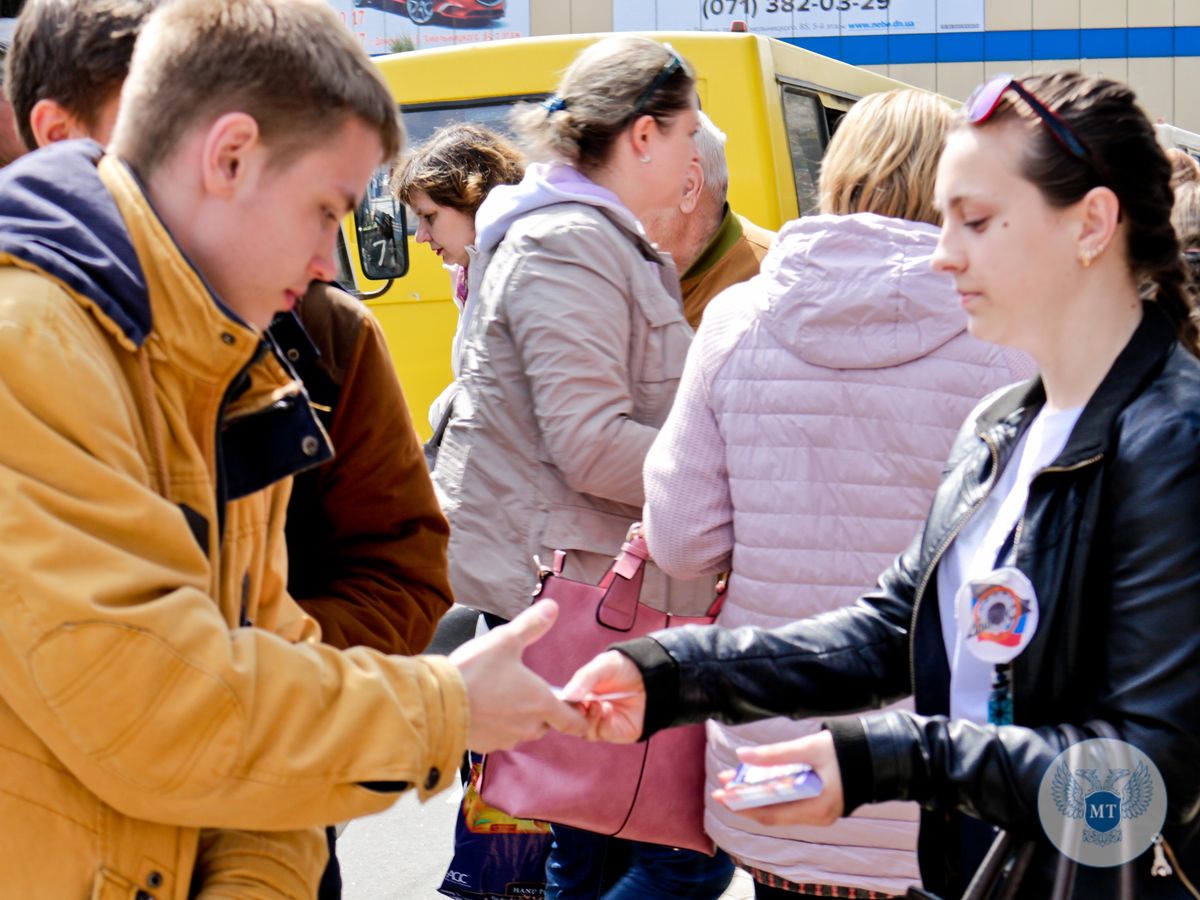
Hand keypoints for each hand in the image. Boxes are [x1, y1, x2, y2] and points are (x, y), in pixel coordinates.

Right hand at [449, 601, 586, 751]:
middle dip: (545, 711)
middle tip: (532, 691)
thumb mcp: (505, 640)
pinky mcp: (486, 746)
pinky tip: (485, 708)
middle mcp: (528, 726)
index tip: (579, 708)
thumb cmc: (475, 672)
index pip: (573, 721)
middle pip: (547, 724)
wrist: (438, 704)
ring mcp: (506, 738)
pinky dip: (498, 725)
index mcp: (541, 703)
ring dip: (521, 718)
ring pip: (523, 731)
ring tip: (505, 697)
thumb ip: (531, 625)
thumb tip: (552, 607)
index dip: (579, 716)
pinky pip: (500, 736)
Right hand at [559, 650, 645, 743]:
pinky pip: (600, 734)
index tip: (564, 699)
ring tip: (597, 704)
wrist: (652, 675)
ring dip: (588, 719)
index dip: (560, 705)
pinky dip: (602, 723)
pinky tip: (608, 709)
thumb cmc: (625, 667)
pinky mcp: (614, 732)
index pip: (561, 706)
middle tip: (581, 704)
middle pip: (568, 722)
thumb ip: (585, 677)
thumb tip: (568, 695)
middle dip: (572, 715)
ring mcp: (600, 722)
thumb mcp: (603, 665)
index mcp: (579, 694)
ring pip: (582, 731)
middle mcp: (586, 710)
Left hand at [712, 731, 844, 826]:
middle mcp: (818, 816)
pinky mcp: (821, 805)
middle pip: (773, 812)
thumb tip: (742, 756)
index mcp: (817, 807)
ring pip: (781, 808)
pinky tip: (759, 779)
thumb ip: (776, 754)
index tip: (721, 795)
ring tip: (736, 778)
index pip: (771, 814)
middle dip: (746, 799)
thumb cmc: (846, 750)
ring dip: (758, 794)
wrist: (879, 755)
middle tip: (722, 784)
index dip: (743, 805)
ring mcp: (820, 813)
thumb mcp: (810, 748)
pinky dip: (773, 792)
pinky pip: (791, 803)